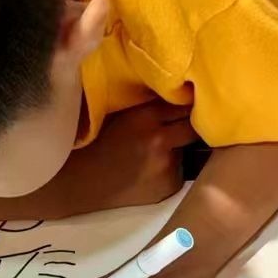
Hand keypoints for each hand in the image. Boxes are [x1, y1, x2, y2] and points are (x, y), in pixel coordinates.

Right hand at [47, 102, 195, 216]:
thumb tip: (178, 92)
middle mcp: (160, 140)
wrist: (82, 182)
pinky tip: (152, 169)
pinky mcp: (171, 185)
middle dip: (192, 124)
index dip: (187, 104)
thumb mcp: (121, 114)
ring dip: (179, 147)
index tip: (190, 103)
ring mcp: (168, 165)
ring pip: (187, 149)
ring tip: (158, 150)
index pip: (183, 105)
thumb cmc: (98, 144)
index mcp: (145, 117)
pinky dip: (172, 167)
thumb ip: (149, 105)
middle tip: (184, 124)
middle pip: (195, 126)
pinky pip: (180, 170)